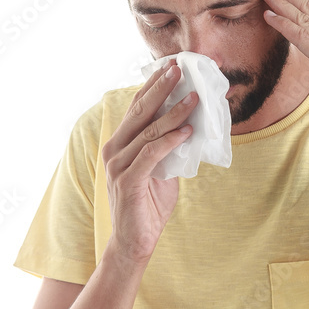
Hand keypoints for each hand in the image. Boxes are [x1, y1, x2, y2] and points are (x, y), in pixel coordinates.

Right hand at [101, 59, 199, 264]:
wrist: (135, 242)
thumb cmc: (148, 204)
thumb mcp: (162, 169)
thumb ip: (169, 147)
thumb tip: (191, 124)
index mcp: (120, 143)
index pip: (136, 107)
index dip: (152, 85)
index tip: (171, 66)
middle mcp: (114, 149)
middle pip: (139, 111)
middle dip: (161, 88)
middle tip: (179, 69)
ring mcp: (118, 165)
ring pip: (148, 131)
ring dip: (173, 113)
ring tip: (194, 99)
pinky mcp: (127, 181)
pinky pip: (151, 155)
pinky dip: (169, 141)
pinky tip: (186, 131)